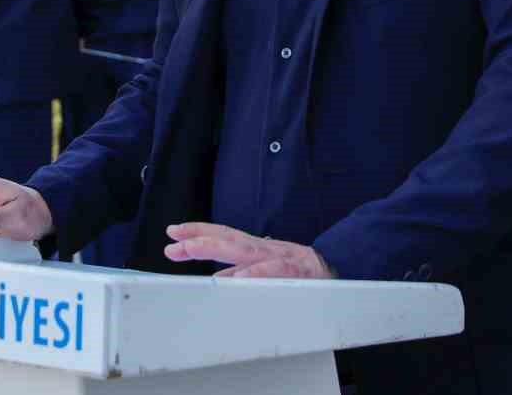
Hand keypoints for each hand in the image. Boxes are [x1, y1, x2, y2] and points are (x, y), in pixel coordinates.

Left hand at [164, 222, 335, 278]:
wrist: (339, 268)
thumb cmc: (301, 271)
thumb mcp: (267, 270)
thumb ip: (244, 274)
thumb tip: (218, 280)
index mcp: (256, 249)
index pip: (222, 236)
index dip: (198, 232)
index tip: (173, 233)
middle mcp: (263, 248)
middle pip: (226, 238)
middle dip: (197, 238)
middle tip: (172, 240)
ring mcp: (278, 257)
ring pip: (243, 250)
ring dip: (216, 247)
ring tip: (192, 248)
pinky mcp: (295, 270)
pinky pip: (274, 271)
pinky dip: (256, 273)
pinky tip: (239, 278)